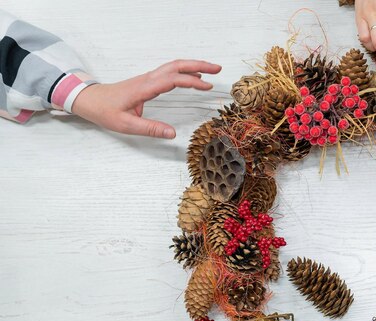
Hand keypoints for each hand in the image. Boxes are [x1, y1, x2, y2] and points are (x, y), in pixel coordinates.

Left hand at [73, 60, 220, 138]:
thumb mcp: (126, 125)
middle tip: (218, 69)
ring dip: (193, 66)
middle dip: (199, 65)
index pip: (173, 79)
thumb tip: (172, 133)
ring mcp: (148, 78)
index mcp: (144, 88)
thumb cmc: (106, 111)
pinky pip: (170, 71)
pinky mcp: (148, 81)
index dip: (192, 81)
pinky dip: (184, 71)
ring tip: (211, 71)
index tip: (207, 86)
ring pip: (174, 66)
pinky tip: (193, 76)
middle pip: (177, 65)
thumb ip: (150, 129)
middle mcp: (148, 79)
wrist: (90, 99)